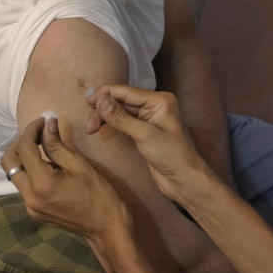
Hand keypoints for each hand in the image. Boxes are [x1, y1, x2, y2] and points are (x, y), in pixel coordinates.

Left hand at [1, 115, 131, 241]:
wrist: (106, 227)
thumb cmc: (98, 194)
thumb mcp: (78, 164)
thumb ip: (56, 144)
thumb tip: (46, 123)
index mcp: (41, 183)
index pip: (24, 148)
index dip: (31, 129)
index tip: (44, 120)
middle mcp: (29, 196)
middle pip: (9, 162)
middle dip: (20, 143)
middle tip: (38, 133)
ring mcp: (30, 206)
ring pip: (15, 174)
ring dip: (24, 157)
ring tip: (44, 146)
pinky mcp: (34, 211)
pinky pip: (24, 186)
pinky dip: (30, 171)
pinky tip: (48, 165)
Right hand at [85, 86, 210, 202]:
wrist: (185, 180)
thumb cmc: (173, 156)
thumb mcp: (144, 135)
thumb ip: (121, 117)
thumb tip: (101, 100)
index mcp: (160, 100)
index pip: (126, 91)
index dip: (105, 94)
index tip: (88, 101)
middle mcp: (154, 105)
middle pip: (121, 100)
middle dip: (103, 109)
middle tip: (89, 123)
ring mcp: (149, 118)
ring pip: (120, 111)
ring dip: (105, 117)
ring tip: (91, 129)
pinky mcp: (144, 130)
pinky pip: (124, 121)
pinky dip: (112, 124)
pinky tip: (101, 128)